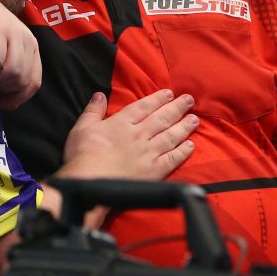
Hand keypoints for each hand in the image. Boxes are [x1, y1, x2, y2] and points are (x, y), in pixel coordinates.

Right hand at [59, 90, 197, 181]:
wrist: (91, 182)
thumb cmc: (83, 155)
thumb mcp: (82, 127)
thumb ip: (93, 110)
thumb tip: (100, 94)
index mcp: (122, 123)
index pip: (144, 107)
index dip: (158, 99)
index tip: (170, 93)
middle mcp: (139, 134)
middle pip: (162, 118)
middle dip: (177, 108)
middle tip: (189, 100)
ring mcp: (149, 153)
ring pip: (171, 136)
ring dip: (184, 126)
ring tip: (194, 119)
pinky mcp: (155, 171)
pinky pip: (173, 159)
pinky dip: (183, 151)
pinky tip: (190, 145)